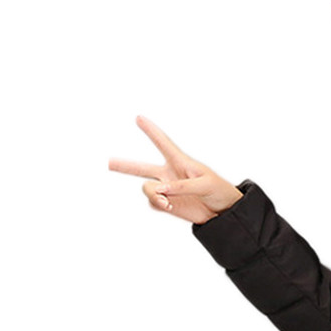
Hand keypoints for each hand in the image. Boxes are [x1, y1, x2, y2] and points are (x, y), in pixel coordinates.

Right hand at [109, 115, 243, 223]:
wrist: (223, 213)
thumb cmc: (219, 191)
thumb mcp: (205, 184)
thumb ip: (182, 186)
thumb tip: (160, 189)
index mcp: (181, 162)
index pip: (163, 143)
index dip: (151, 131)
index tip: (139, 117)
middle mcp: (170, 174)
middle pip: (141, 168)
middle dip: (123, 165)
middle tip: (107, 162)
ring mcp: (167, 190)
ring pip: (147, 189)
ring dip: (153, 194)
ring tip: (165, 201)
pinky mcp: (168, 204)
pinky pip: (153, 203)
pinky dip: (158, 204)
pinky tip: (169, 206)